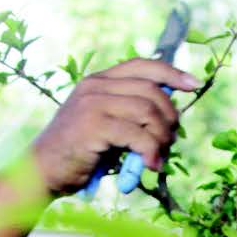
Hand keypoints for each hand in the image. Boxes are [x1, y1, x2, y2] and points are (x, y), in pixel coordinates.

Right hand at [31, 58, 197, 194]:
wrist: (42, 171)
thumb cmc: (78, 153)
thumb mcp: (106, 125)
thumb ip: (130, 115)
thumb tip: (170, 116)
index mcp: (99, 81)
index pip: (142, 65)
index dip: (171, 72)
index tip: (193, 84)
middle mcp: (96, 86)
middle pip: (152, 91)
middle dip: (170, 118)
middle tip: (171, 141)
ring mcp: (93, 104)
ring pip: (148, 112)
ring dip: (162, 137)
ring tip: (158, 156)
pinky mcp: (94, 126)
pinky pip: (138, 135)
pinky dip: (151, 152)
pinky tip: (151, 166)